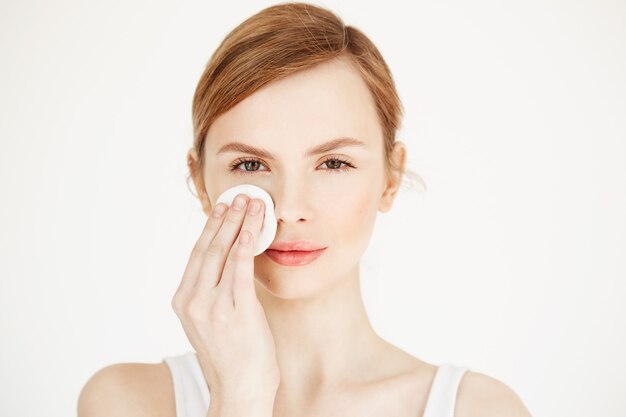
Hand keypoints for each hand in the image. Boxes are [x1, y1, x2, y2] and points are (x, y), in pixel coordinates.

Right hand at [171, 194, 279, 400]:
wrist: (239, 388)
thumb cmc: (231, 354)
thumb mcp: (210, 320)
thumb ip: (212, 292)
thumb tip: (228, 259)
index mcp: (183, 301)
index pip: (197, 255)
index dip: (210, 227)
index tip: (221, 208)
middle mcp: (193, 301)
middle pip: (209, 248)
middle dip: (226, 218)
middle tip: (238, 197)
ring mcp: (212, 306)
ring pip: (225, 253)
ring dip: (240, 224)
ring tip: (252, 204)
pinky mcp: (236, 311)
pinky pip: (241, 270)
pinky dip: (247, 245)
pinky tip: (254, 229)